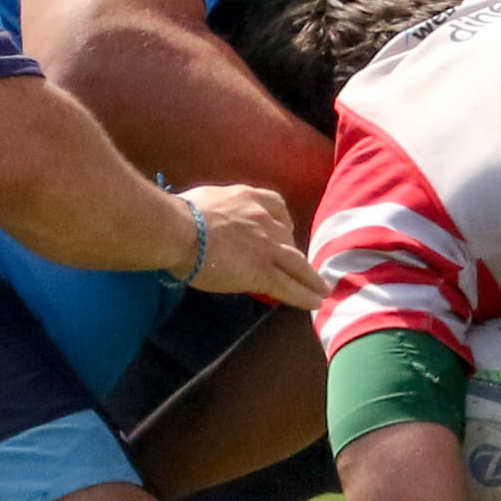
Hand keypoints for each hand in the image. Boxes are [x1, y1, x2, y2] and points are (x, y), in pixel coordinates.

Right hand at [174, 183, 328, 310]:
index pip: (276, 205)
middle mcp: (264, 220)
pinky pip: (289, 287)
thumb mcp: (203, 201)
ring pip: (298, 265)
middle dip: (296, 253)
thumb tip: (203, 219)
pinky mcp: (263, 273)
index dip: (283, 221)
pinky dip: (305, 296)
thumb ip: (214, 211)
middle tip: (301, 266)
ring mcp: (267, 248)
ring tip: (322, 289)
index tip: (286, 229)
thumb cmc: (179, 214)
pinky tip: (315, 303)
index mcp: (247, 197)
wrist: (180, 230)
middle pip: (289, 237)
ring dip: (311, 279)